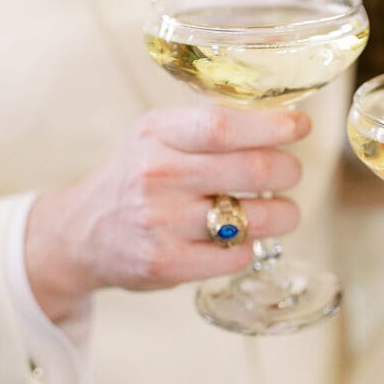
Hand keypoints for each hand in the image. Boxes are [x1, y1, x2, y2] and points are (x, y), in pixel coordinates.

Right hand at [26, 106, 309, 321]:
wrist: (82, 231)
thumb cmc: (137, 174)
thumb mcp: (158, 134)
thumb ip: (210, 125)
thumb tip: (284, 118)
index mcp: (158, 133)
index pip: (223, 125)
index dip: (272, 126)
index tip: (301, 125)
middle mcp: (158, 175)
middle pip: (253, 170)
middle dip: (290, 170)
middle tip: (292, 172)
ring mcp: (161, 223)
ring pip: (255, 219)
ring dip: (284, 214)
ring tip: (282, 211)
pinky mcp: (167, 264)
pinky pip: (239, 256)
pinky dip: (252, 247)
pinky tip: (242, 238)